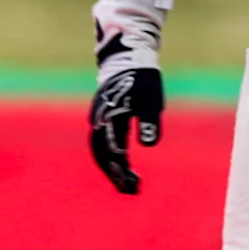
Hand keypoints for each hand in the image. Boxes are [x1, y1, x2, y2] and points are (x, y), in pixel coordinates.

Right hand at [89, 67, 162, 193]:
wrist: (126, 58)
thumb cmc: (142, 77)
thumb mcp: (150, 96)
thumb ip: (148, 119)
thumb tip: (148, 144)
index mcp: (110, 116)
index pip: (111, 149)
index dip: (120, 169)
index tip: (130, 184)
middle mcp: (99, 120)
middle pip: (101, 154)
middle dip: (114, 174)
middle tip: (130, 191)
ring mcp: (98, 120)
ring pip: (99, 150)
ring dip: (111, 168)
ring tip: (127, 185)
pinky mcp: (101, 120)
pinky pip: (101, 143)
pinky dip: (110, 157)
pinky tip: (123, 167)